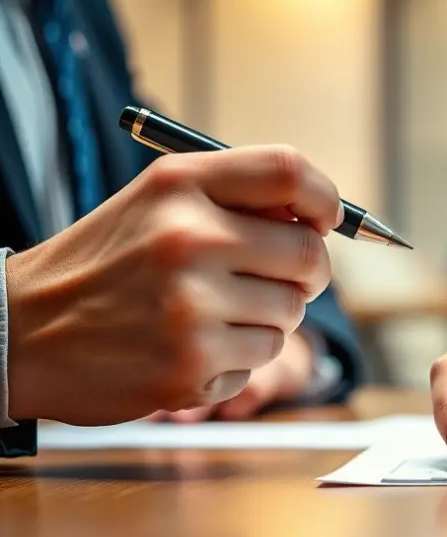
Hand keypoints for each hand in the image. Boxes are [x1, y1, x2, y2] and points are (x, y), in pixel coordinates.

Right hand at [5, 146, 341, 425]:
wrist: (20, 333)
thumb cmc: (107, 264)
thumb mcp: (157, 203)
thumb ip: (236, 197)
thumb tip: (322, 219)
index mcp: (180, 186)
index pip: (288, 171)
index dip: (325, 198)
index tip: (327, 220)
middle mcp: (188, 239)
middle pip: (309, 255)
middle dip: (306, 274)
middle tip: (277, 281)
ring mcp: (191, 306)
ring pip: (291, 314)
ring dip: (266, 320)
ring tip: (209, 315)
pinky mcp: (192, 365)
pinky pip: (260, 359)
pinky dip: (236, 359)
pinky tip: (189, 348)